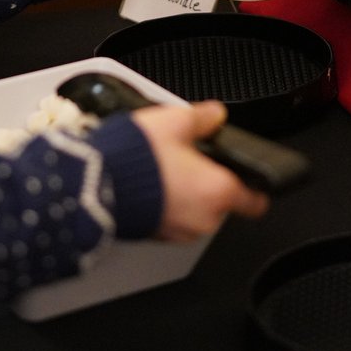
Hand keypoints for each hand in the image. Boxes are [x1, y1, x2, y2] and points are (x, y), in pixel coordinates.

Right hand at [132, 102, 268, 240]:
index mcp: (219, 191)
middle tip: (187, 160)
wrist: (94, 186)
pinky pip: (171, 218)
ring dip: (185, 193)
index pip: (256, 201)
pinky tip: (148, 182)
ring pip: (194, 210)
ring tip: (162, 168)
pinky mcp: (156, 235)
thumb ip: (202, 118)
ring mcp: (179, 231)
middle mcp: (204, 218)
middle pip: (220, 200)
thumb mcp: (175, 121)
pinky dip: (165, 203)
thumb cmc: (135, 159)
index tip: (252, 181)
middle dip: (207, 181)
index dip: (256, 188)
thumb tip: (214, 115)